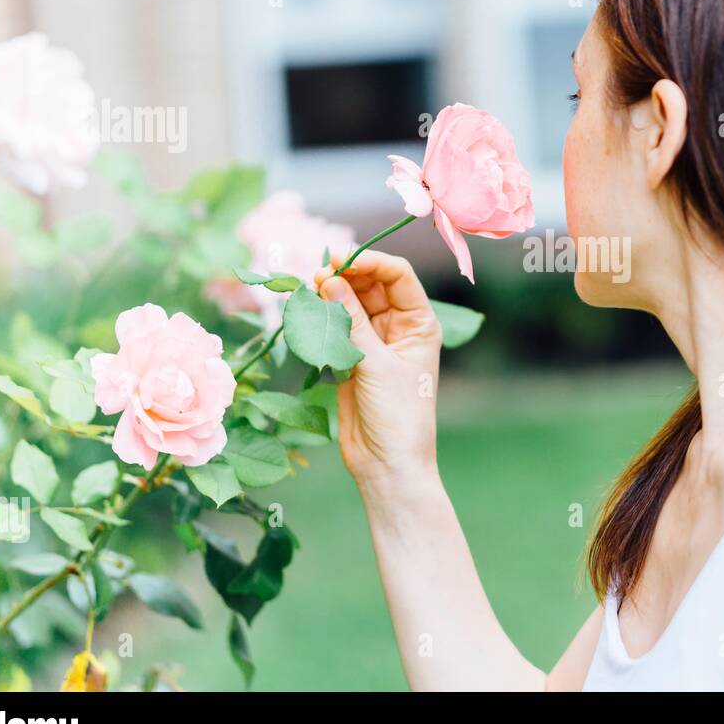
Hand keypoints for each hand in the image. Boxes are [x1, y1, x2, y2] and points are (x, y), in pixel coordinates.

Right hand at [313, 250, 441, 489]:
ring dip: (329, 295)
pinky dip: (319, 317)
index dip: (370, 261)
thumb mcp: (377, 364)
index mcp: (419, 323)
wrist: (387, 464)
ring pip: (349, 304)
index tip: (339, 259)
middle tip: (315, 276)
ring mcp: (372, 341)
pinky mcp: (349, 358)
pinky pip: (333, 327)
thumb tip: (329, 280)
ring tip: (307, 290)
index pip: (398, 276)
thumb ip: (352, 322)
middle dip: (344, 276)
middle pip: (370, 285)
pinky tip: (304, 310)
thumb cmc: (398, 415)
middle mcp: (398, 327)